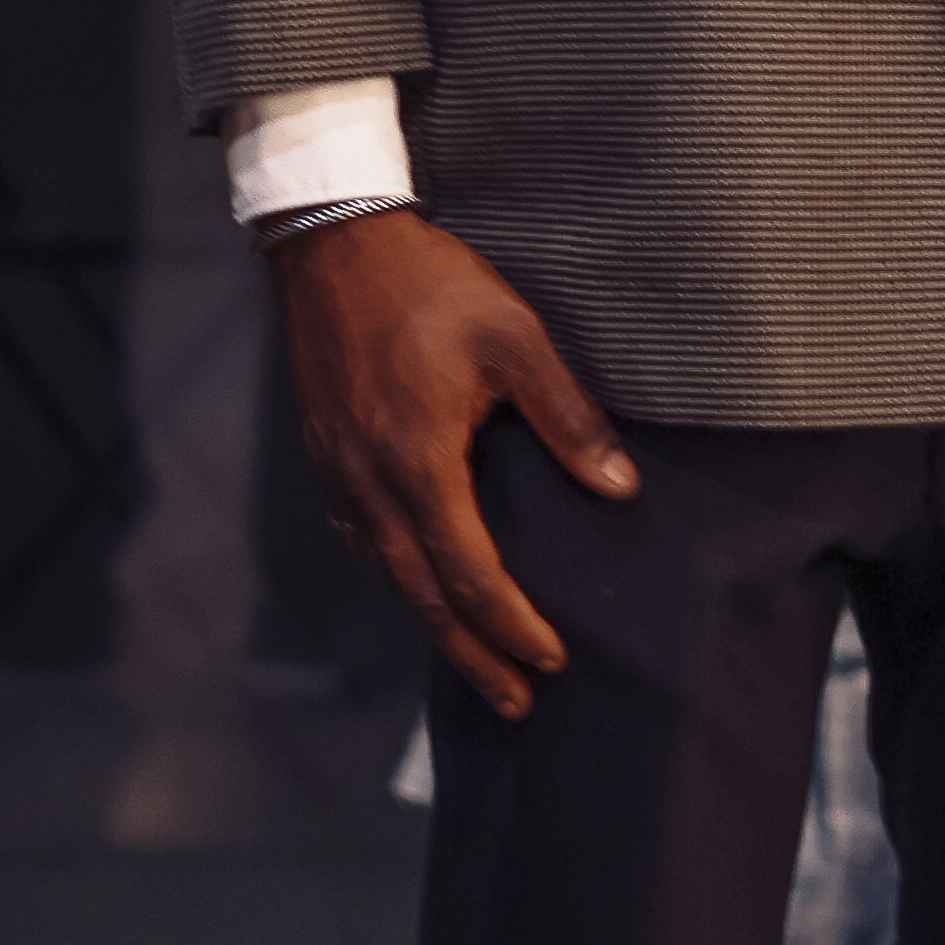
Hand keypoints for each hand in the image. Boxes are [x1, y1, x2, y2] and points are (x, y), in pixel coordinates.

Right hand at [265, 209, 637, 720]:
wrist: (332, 241)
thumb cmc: (429, 283)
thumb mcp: (515, 337)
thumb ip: (567, 417)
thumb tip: (619, 489)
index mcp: (418, 461)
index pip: (469, 572)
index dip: (511, 623)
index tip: (552, 660)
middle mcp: (370, 481)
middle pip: (423, 596)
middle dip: (473, 654)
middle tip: (516, 703)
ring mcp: (339, 471)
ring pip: (387, 572)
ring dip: (432, 623)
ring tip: (473, 659)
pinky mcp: (326, 452)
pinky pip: (360, 538)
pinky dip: (394, 575)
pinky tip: (414, 580)